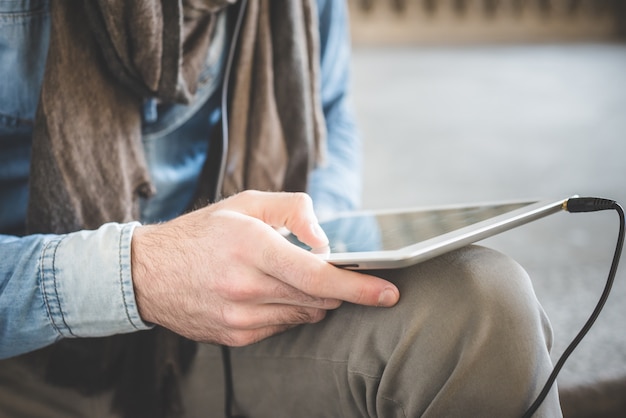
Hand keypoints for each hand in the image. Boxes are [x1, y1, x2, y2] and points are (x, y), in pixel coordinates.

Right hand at [131, 190, 398, 346]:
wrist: (148, 273)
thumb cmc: (201, 233)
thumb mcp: (246, 203)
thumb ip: (295, 210)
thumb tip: (326, 241)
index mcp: (251, 247)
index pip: (317, 276)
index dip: (358, 287)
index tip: (388, 292)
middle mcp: (245, 286)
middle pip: (317, 299)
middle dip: (337, 288)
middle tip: (338, 273)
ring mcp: (239, 317)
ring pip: (304, 315)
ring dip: (312, 298)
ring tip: (287, 276)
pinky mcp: (236, 336)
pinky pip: (282, 327)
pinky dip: (290, 310)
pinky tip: (270, 293)